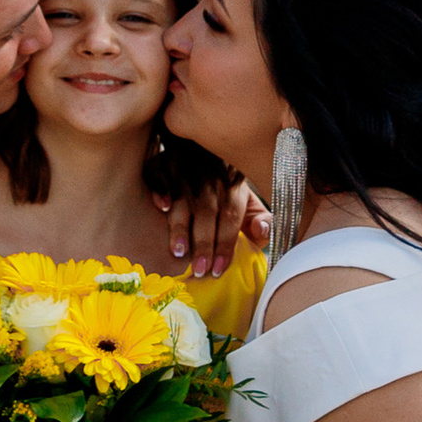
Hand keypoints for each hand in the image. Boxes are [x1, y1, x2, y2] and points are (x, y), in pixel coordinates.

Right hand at [151, 172, 269, 277]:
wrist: (205, 150)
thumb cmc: (226, 187)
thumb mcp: (249, 201)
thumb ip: (262, 220)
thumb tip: (261, 230)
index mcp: (233, 188)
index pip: (230, 218)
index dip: (224, 245)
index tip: (217, 270)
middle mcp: (210, 179)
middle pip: (207, 213)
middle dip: (203, 243)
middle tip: (199, 271)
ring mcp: (186, 170)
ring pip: (182, 199)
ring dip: (180, 226)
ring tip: (178, 252)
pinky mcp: (163, 164)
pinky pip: (159, 177)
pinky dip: (160, 192)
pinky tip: (162, 208)